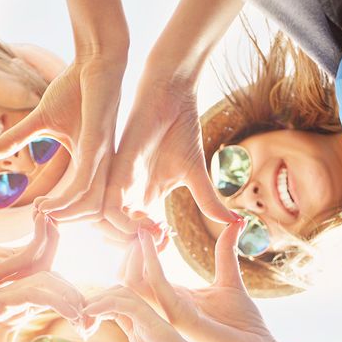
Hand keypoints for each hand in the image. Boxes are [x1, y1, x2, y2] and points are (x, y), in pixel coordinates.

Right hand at [0, 55, 125, 221]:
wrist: (94, 60)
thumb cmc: (73, 88)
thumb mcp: (39, 120)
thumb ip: (15, 140)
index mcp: (92, 163)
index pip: (86, 202)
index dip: (64, 213)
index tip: (38, 210)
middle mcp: (101, 166)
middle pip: (92, 212)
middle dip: (65, 222)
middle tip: (39, 216)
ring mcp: (101, 158)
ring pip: (90, 206)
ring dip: (64, 216)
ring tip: (41, 212)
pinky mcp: (98, 146)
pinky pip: (85, 185)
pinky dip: (67, 201)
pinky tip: (47, 203)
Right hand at [0, 272, 85, 341]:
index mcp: (19, 307)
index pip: (56, 294)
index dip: (77, 306)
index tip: (91, 329)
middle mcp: (15, 296)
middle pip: (58, 281)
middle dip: (80, 297)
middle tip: (94, 323)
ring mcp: (5, 294)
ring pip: (48, 280)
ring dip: (72, 295)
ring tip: (85, 318)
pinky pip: (32, 291)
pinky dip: (55, 297)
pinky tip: (70, 312)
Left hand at [61, 286, 237, 341]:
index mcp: (142, 336)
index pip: (113, 308)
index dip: (92, 311)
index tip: (77, 329)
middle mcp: (148, 325)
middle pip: (115, 294)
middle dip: (91, 301)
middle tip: (75, 321)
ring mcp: (155, 324)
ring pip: (122, 292)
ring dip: (96, 299)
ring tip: (80, 318)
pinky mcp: (162, 329)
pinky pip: (132, 304)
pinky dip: (107, 303)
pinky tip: (90, 316)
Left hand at [103, 74, 237, 238]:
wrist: (171, 94)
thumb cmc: (181, 129)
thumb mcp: (196, 174)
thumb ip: (208, 202)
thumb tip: (235, 224)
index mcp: (143, 197)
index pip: (137, 234)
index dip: (150, 245)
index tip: (171, 242)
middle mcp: (128, 194)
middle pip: (118, 235)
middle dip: (138, 247)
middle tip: (163, 242)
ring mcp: (120, 185)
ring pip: (107, 227)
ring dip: (130, 238)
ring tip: (157, 231)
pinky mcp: (116, 172)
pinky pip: (106, 208)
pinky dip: (123, 223)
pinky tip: (149, 220)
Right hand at [122, 224, 277, 341]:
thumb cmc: (245, 324)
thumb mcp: (229, 280)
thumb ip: (224, 252)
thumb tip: (233, 224)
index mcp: (173, 299)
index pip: (142, 273)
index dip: (143, 247)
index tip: (158, 226)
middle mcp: (165, 307)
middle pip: (128, 277)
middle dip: (132, 248)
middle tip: (148, 226)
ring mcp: (170, 315)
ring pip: (132, 283)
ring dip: (135, 253)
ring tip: (147, 231)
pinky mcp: (181, 319)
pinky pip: (156, 288)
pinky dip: (151, 262)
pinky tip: (154, 242)